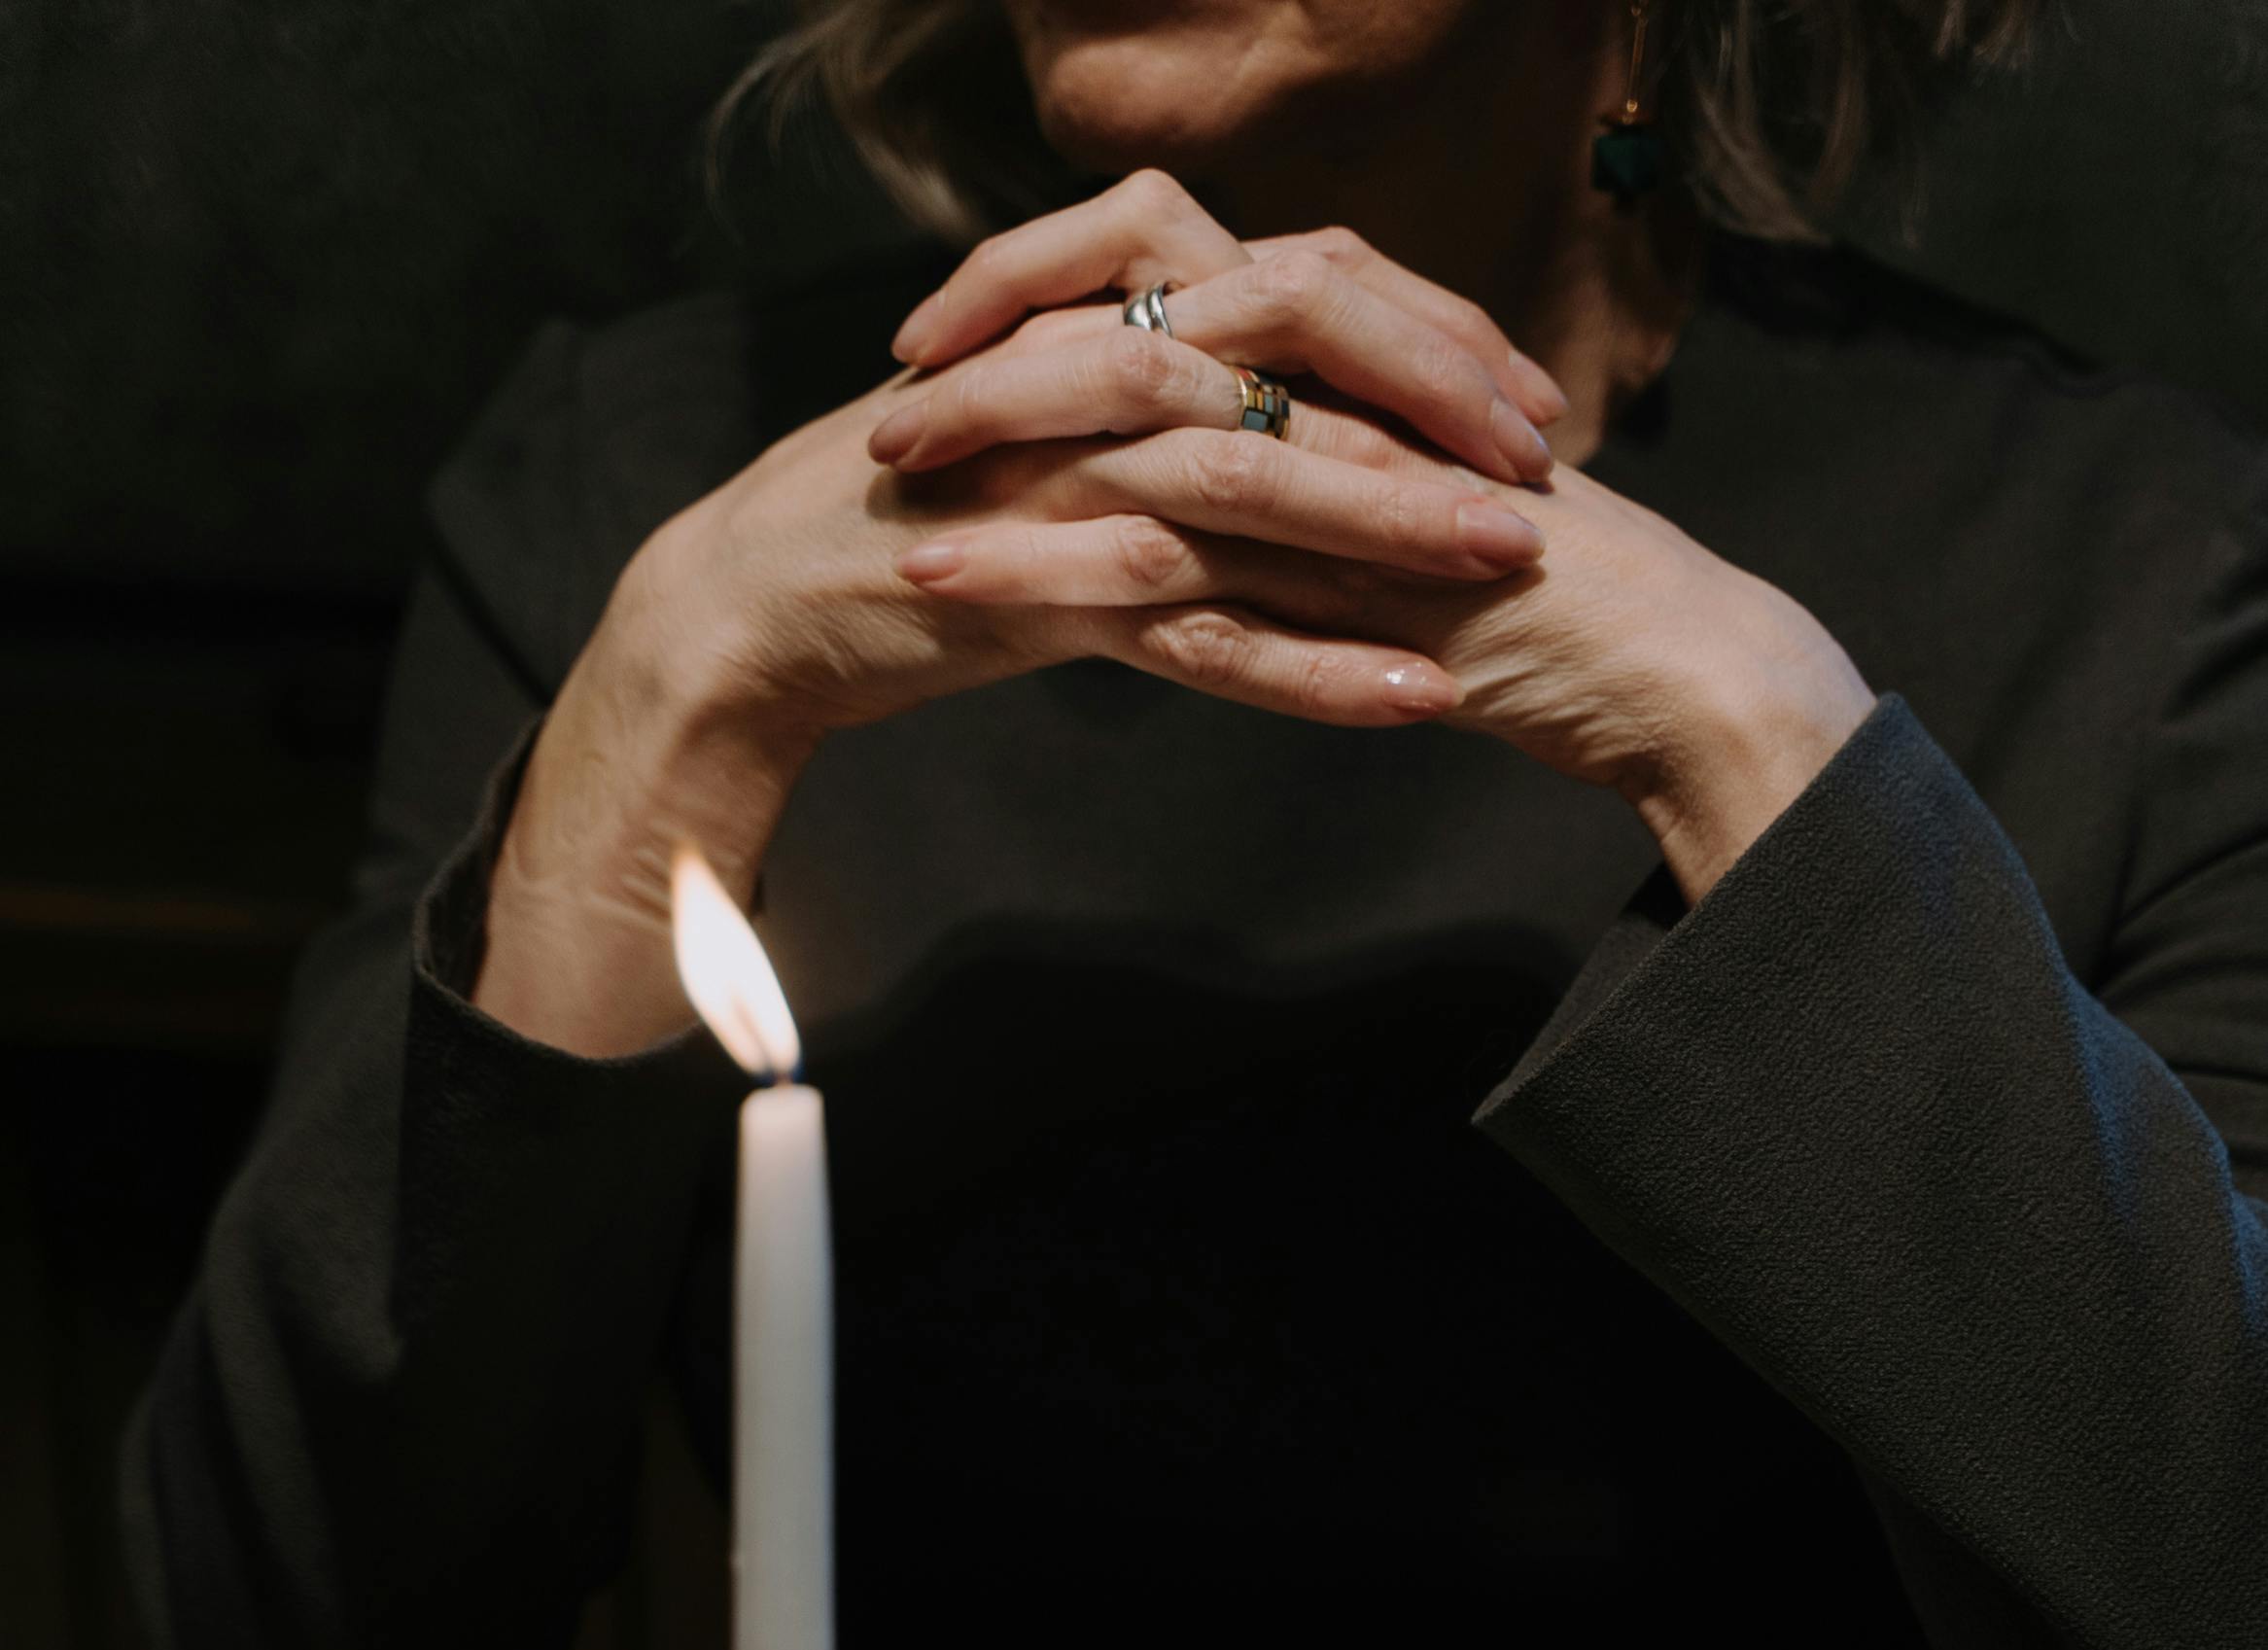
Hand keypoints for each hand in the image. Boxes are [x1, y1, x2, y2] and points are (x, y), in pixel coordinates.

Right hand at [478, 235, 1549, 1055]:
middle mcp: (1097, 379)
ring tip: (1516, 569)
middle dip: (1437, 402)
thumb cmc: (906, 520)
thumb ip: (1152, 410)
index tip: (1521, 398)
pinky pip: (1206, 633)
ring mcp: (1070, 482)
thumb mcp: (1042, 432)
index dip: (1423, 331)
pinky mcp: (1046, 591)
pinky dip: (1318, 669)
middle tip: (1546, 464)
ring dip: (1401, 526)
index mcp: (1107, 325)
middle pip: (1299, 349)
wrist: (758, 600)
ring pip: (1264, 481)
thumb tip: (1278, 425)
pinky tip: (1413, 698)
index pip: (1299, 284)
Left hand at [883, 170, 1868, 896]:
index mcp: (1347, 356)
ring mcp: (1342, 480)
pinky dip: (1060, 574)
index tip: (951, 338)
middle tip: (888, 408)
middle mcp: (1338, 391)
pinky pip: (1181, 565)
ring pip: (1140, 433)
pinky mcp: (1346, 585)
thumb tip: (1217, 487)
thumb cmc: (1553, 606)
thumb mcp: (1408, 523)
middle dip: (999, 357)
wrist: (1669, 665)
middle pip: (1137, 321)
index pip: (1176, 267)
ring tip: (890, 503)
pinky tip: (961, 594)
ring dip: (1005, 465)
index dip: (1053, 287)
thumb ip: (1322, 490)